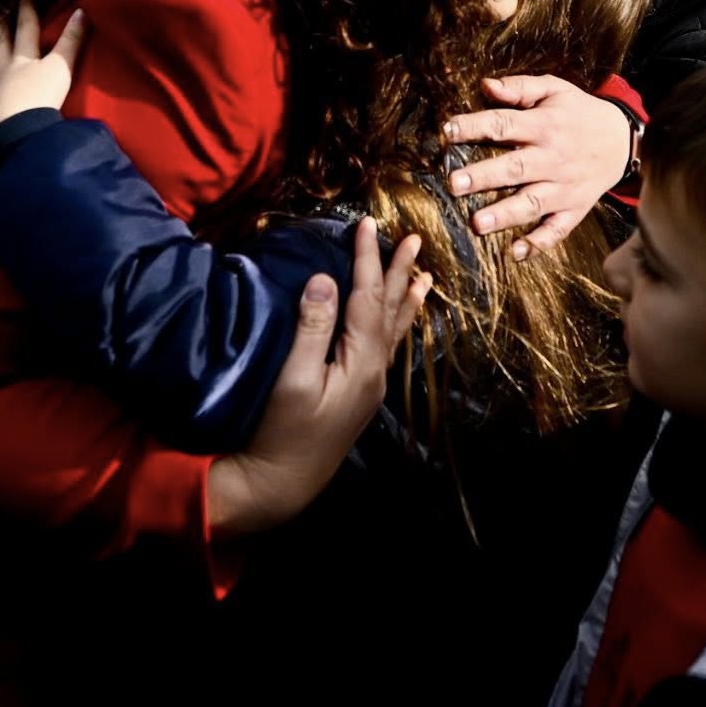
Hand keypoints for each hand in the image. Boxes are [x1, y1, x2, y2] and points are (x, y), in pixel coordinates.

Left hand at [0, 0, 85, 138]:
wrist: (15, 129)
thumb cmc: (40, 96)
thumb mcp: (62, 67)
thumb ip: (71, 42)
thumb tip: (81, 11)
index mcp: (25, 59)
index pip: (28, 29)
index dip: (27, 10)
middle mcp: (6, 71)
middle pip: (2, 47)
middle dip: (1, 30)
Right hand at [207, 221, 428, 537]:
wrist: (283, 483)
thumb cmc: (282, 431)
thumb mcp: (291, 378)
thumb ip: (311, 327)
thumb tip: (324, 279)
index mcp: (361, 361)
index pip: (367, 297)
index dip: (368, 259)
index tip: (367, 224)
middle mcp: (375, 370)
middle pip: (390, 310)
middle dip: (399, 272)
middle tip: (414, 238)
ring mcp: (371, 384)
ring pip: (394, 328)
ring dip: (405, 297)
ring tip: (423, 275)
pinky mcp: (361, 394)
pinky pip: (387, 345)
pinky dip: (396, 323)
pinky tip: (397, 320)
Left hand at [442, 75, 632, 258]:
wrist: (623, 141)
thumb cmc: (580, 113)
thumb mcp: (555, 90)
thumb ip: (520, 87)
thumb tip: (485, 86)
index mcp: (544, 125)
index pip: (504, 124)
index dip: (475, 126)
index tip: (447, 131)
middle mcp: (553, 158)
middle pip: (515, 168)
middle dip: (483, 177)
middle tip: (453, 183)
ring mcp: (564, 188)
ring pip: (532, 203)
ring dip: (505, 214)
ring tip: (477, 224)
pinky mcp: (574, 209)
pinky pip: (556, 230)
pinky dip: (538, 243)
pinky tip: (515, 253)